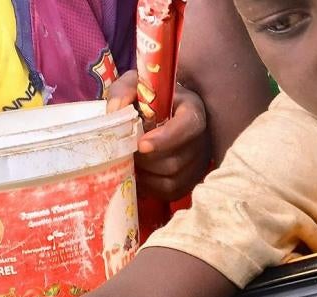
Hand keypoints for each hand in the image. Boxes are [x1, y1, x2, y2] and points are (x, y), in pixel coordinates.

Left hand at [108, 70, 210, 201]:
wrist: (159, 113)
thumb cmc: (148, 98)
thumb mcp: (135, 85)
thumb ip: (123, 91)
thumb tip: (114, 111)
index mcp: (192, 108)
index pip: (189, 125)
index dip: (166, 138)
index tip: (142, 145)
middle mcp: (202, 137)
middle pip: (177, 160)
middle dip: (147, 161)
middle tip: (127, 155)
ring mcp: (199, 161)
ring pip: (173, 179)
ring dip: (147, 175)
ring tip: (132, 164)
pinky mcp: (192, 179)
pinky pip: (172, 192)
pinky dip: (152, 188)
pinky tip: (140, 176)